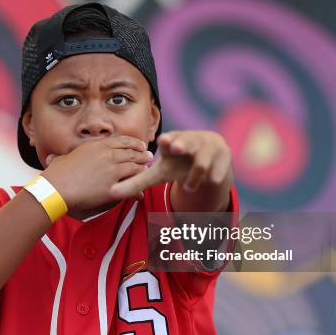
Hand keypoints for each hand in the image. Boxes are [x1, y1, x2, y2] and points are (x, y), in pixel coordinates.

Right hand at [42, 136, 153, 210]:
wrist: (56, 188)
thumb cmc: (55, 175)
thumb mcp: (61, 159)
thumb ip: (63, 158)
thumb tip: (51, 159)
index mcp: (95, 146)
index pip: (120, 141)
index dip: (132, 142)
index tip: (138, 144)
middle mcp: (106, 155)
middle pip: (130, 151)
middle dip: (141, 153)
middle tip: (148, 155)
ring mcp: (111, 170)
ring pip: (134, 165)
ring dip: (142, 166)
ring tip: (148, 167)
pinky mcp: (112, 187)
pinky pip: (131, 183)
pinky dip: (139, 181)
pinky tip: (143, 181)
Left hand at [109, 131, 233, 207]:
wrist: (211, 154)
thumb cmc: (178, 163)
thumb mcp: (159, 172)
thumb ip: (137, 181)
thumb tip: (111, 194)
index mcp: (172, 143)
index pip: (168, 140)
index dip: (167, 141)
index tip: (164, 141)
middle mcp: (190, 142)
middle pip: (187, 142)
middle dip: (182, 144)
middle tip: (176, 147)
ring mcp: (208, 148)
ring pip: (202, 161)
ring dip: (195, 174)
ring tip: (189, 187)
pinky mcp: (223, 156)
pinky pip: (219, 170)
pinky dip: (214, 177)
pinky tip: (212, 181)